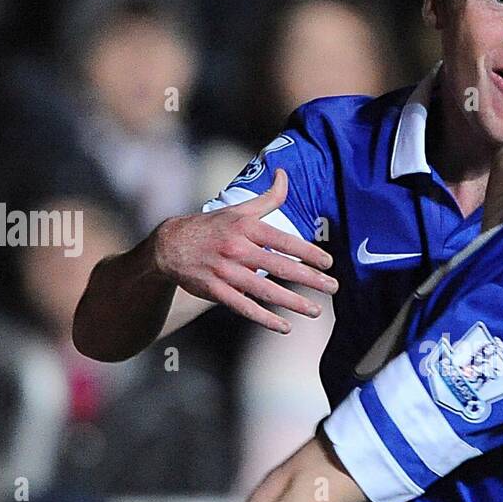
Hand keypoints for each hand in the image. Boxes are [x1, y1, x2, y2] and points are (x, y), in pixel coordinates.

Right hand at [153, 167, 337, 332]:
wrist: (169, 246)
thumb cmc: (211, 227)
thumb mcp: (238, 210)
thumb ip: (267, 198)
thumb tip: (284, 174)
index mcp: (246, 228)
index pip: (283, 240)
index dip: (307, 252)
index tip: (328, 263)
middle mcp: (237, 249)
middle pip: (280, 267)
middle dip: (309, 279)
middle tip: (333, 288)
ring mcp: (226, 271)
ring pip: (265, 290)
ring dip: (292, 302)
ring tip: (315, 311)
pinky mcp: (215, 290)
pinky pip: (244, 307)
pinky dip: (265, 318)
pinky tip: (285, 327)